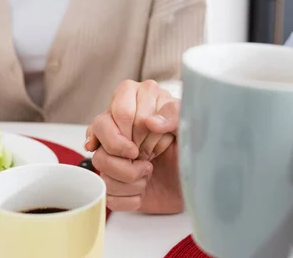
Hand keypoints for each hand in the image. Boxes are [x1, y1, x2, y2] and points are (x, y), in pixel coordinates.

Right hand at [85, 80, 182, 212]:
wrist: (193, 183)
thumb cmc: (192, 150)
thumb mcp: (190, 128)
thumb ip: (175, 115)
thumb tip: (151, 122)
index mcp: (138, 97)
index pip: (121, 110)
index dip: (136, 130)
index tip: (153, 140)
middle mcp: (118, 118)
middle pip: (101, 130)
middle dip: (128, 154)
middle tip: (147, 158)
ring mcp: (109, 145)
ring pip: (99, 160)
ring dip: (128, 176)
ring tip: (148, 172)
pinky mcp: (109, 172)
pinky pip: (104, 186)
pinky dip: (127, 195)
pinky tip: (142, 188)